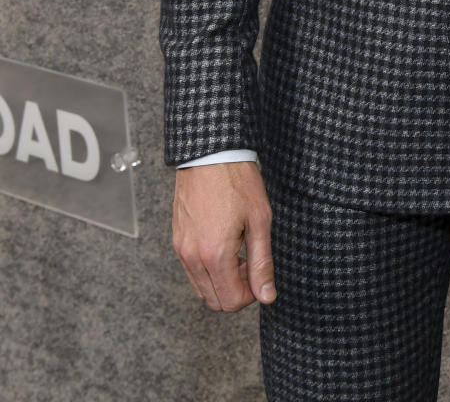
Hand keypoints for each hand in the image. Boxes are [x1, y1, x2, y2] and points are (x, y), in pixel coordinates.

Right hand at [172, 160, 275, 310]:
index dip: (250, 294)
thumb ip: (262, 263)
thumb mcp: (259, 220)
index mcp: (214, 255)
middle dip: (236, 289)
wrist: (211, 152)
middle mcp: (192, 257)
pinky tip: (222, 243)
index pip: (230, 302)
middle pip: (214, 301)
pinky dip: (208, 268)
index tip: (257, 270)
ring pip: (201, 288)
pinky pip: (191, 270)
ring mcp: (181, 248)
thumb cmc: (237, 180)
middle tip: (249, 261)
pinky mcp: (177, 239)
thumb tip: (266, 295)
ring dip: (221, 280)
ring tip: (237, 250)